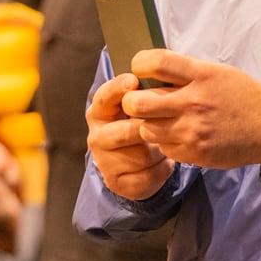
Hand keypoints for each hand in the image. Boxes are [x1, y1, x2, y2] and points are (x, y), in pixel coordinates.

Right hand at [86, 73, 175, 200]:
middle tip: (164, 125)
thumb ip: (142, 93)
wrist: (134, 165)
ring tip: (162, 144)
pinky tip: (162, 162)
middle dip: (148, 130)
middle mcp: (97, 137)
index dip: (118, 88)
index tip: (134, 81)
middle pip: (125, 131)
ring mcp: (104, 162)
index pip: (104, 97)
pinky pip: (148, 175)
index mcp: (99, 112)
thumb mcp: (136, 107)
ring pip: (141, 156)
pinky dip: (162, 169)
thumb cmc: (137, 126)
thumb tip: (159, 77)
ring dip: (159, 151)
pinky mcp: (116, 183)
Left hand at [122, 51, 260, 170]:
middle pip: (138, 103)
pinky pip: (163, 148)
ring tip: (161, 120)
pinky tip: (178, 135)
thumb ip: (185, 72)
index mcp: (201, 75)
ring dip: (148, 124)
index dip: (139, 64)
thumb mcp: (216, 72)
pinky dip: (165, 142)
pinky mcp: (195, 153)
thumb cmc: (241, 96)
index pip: (156, 63)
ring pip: (146, 129)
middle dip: (132, 102)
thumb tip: (150, 71)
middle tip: (139, 102)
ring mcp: (193, 130)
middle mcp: (194, 102)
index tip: (140, 69)